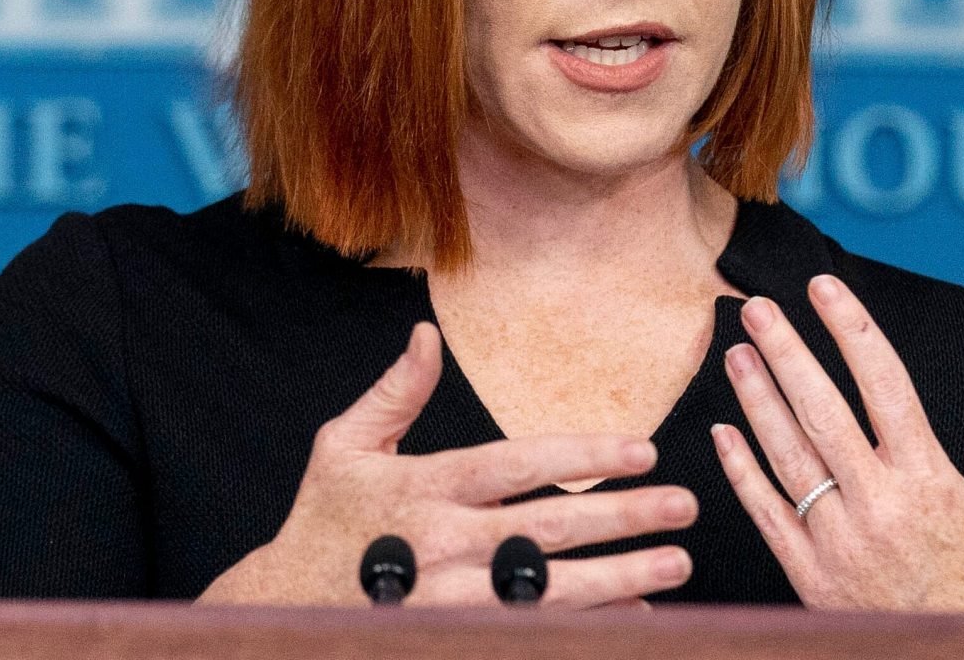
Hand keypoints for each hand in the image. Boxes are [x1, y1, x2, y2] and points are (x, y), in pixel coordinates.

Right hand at [197, 321, 698, 606]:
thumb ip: (396, 394)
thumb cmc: (321, 522)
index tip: (642, 450)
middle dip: (623, 519)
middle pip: (548, 531)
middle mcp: (441, 545)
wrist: (280, 609)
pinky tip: (635, 619)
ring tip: (677, 566)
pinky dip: (586, 629)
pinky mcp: (455, 639)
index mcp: (422, 488)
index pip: (519, 466)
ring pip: (551, 592)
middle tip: (684, 508)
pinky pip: (533, 634)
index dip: (583, 456)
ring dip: (620, 579)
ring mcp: (450, 602)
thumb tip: (428, 334)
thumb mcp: (345, 447)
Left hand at [709, 275, 963, 610]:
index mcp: (927, 480)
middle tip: (758, 308)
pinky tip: (723, 431)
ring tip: (737, 354)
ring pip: (787, 455)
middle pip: (822, 411)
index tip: (824, 289)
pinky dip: (740, 471)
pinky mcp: (808, 575)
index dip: (852, 329)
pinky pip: (766, 513)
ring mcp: (837, 540)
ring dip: (757, 400)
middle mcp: (877, 504)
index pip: (883, 385)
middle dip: (787, 353)